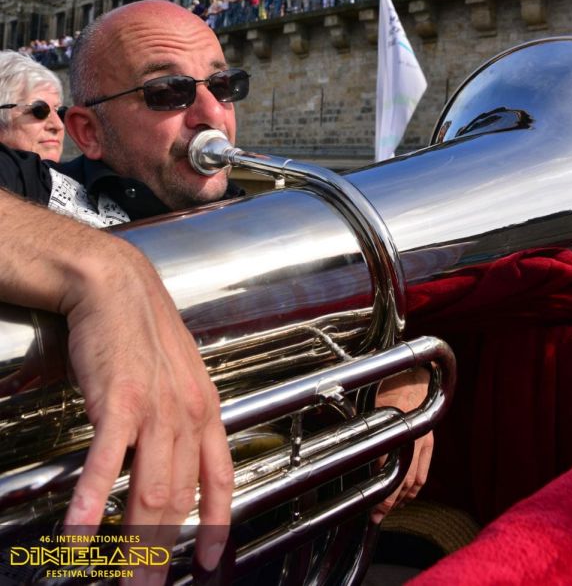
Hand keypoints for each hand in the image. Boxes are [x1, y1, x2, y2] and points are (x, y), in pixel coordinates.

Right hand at [59, 237, 232, 571]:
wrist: (115, 286)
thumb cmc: (142, 327)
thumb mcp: (178, 371)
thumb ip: (181, 412)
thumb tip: (175, 449)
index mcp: (205, 407)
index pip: (220, 477)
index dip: (218, 523)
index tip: (211, 558)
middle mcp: (186, 413)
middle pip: (179, 498)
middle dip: (165, 552)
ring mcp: (154, 409)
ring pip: (149, 491)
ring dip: (135, 545)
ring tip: (124, 581)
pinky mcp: (117, 400)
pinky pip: (106, 460)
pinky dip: (92, 500)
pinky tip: (80, 533)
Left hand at [370, 367, 432, 523]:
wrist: (412, 376)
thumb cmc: (386, 387)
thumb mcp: (368, 405)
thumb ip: (359, 428)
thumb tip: (340, 447)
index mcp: (396, 428)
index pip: (387, 469)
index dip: (381, 493)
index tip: (371, 509)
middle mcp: (412, 438)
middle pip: (403, 480)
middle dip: (390, 502)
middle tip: (377, 516)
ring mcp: (424, 442)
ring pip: (414, 481)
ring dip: (401, 499)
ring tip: (388, 510)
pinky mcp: (429, 443)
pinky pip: (423, 474)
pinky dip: (414, 490)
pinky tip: (405, 497)